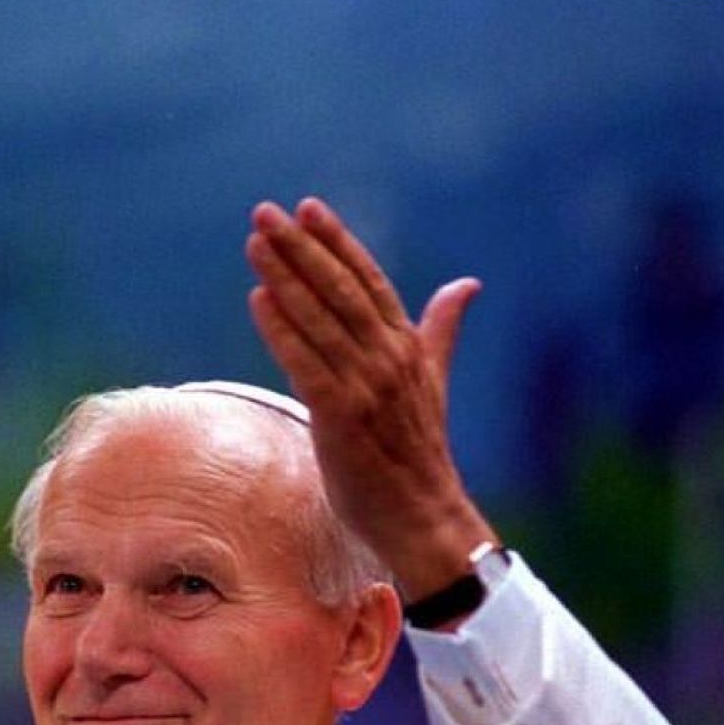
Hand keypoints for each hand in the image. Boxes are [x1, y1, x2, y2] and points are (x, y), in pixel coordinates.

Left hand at [244, 197, 497, 600]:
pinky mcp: (342, 417)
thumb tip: (467, 285)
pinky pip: (306, 364)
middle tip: (267, 212)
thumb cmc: (418, 454)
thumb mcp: (433, 382)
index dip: (338, 243)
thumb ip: (441, 330)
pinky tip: (258, 299)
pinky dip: (282, 330)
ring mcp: (366, 387)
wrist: (424, 517)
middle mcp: (389, 360)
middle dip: (302, 249)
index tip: (308, 207)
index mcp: (408, 348)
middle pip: (339, 291)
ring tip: (256, 243)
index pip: (369, 281)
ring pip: (320, 321)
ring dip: (285, 278)